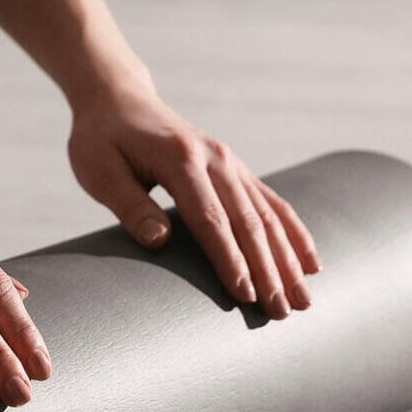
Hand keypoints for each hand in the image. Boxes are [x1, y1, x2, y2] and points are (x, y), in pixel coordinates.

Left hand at [67, 88, 320, 317]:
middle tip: (282, 313)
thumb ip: (130, 205)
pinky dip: (294, 233)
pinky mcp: (235, 168)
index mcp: (180, 159)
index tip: (244, 295)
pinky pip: (273, 202)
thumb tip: (159, 241)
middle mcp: (215, 158)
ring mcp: (230, 162)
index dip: (228, 259)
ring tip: (304, 300)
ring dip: (288, 259)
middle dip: (268, 271)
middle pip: (248, 221)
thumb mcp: (99, 170)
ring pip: (268, 215)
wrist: (118, 98)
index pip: (210, 219)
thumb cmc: (101, 139)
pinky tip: (311, 262)